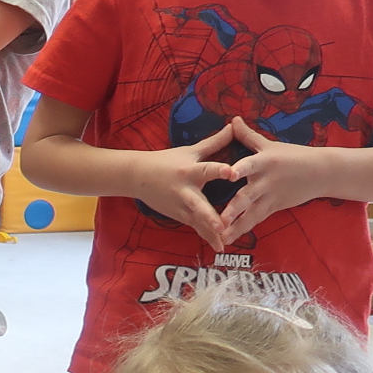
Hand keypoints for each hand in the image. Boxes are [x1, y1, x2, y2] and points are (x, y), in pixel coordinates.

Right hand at [127, 121, 243, 248]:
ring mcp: (180, 207)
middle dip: (210, 216)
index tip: (232, 173)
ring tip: (224, 244)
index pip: (206, 170)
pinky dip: (207, 237)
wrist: (137, 176)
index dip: (219, 170)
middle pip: (198, 205)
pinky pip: (196, 227)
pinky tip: (219, 246)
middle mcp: (184, 192)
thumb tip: (235, 126)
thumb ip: (215, 142)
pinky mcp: (179, 216)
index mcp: (189, 172)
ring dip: (210, 233)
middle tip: (223, 226)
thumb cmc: (166, 161)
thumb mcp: (189, 151)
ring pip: (197, 222)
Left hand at [216, 122, 332, 244]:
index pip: (249, 164)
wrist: (321, 172)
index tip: (229, 175)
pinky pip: (257, 220)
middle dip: (233, 209)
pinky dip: (245, 229)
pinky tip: (230, 239)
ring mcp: (270, 197)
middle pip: (247, 196)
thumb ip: (247, 136)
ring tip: (221, 238)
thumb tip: (232, 119)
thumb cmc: (292, 155)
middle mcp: (265, 181)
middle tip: (219, 220)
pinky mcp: (274, 207)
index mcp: (264, 162)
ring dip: (236, 226)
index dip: (239, 169)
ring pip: (252, 214)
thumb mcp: (270, 145)